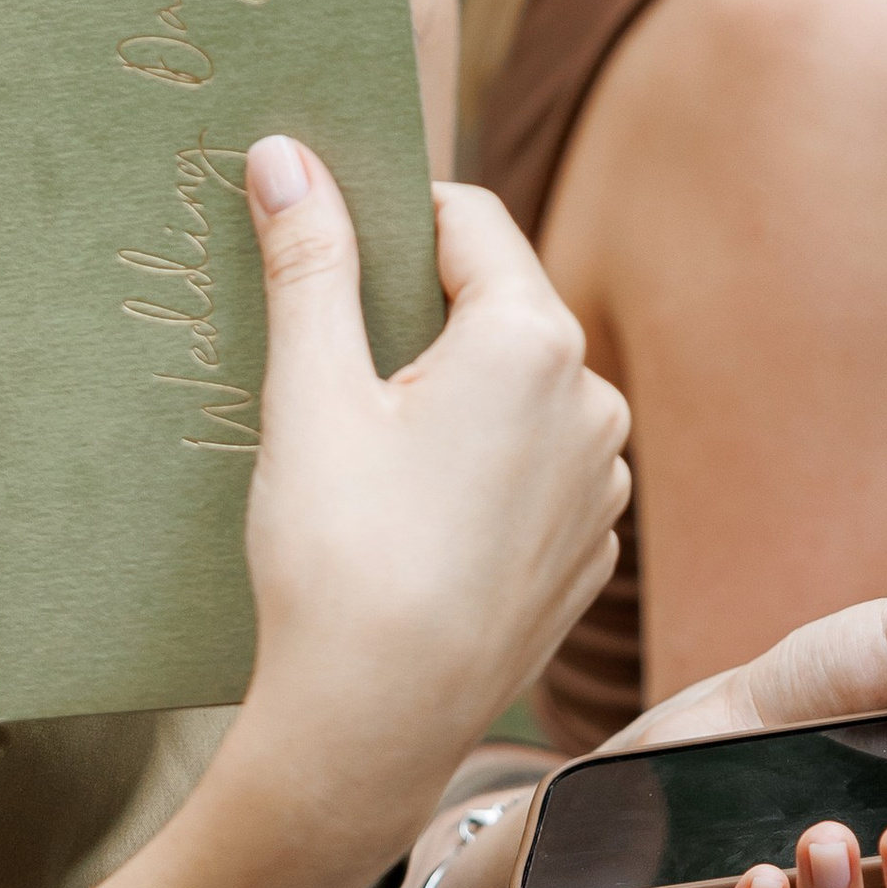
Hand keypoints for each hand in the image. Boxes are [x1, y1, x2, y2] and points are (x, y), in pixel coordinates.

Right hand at [232, 138, 627, 867]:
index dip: (390, 217)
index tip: (327, 243)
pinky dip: (478, 467)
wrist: (372, 730)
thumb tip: (286, 157)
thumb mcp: (309, 393)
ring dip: (450, 393)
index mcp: (533, 341)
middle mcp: (593, 402)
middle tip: (328, 357)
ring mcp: (600, 484)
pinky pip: (532, 468)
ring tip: (363, 450)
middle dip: (416, 312)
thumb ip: (309, 261)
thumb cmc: (338, 560)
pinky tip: (410, 515)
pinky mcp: (586, 550)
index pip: (467, 217)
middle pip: (496, 304)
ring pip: (517, 390)